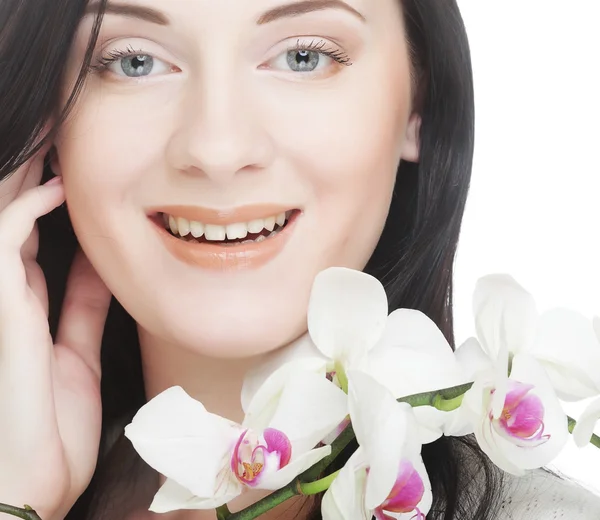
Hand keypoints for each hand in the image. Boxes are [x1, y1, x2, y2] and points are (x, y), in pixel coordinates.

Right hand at [0, 152, 111, 518]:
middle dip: (32, 169)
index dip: (49, 194)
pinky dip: (26, 210)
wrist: (31, 481)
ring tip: (49, 131)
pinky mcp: (0, 311)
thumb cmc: (49, 424)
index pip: (31, 233)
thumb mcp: (78, 354)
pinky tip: (57, 185)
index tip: (76, 161)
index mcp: (26, 302)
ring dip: (22, 174)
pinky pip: (3, 243)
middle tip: (57, 126)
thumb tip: (103, 265)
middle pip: (12, 213)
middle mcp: (6, 292)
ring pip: (1, 218)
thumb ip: (84, 309)